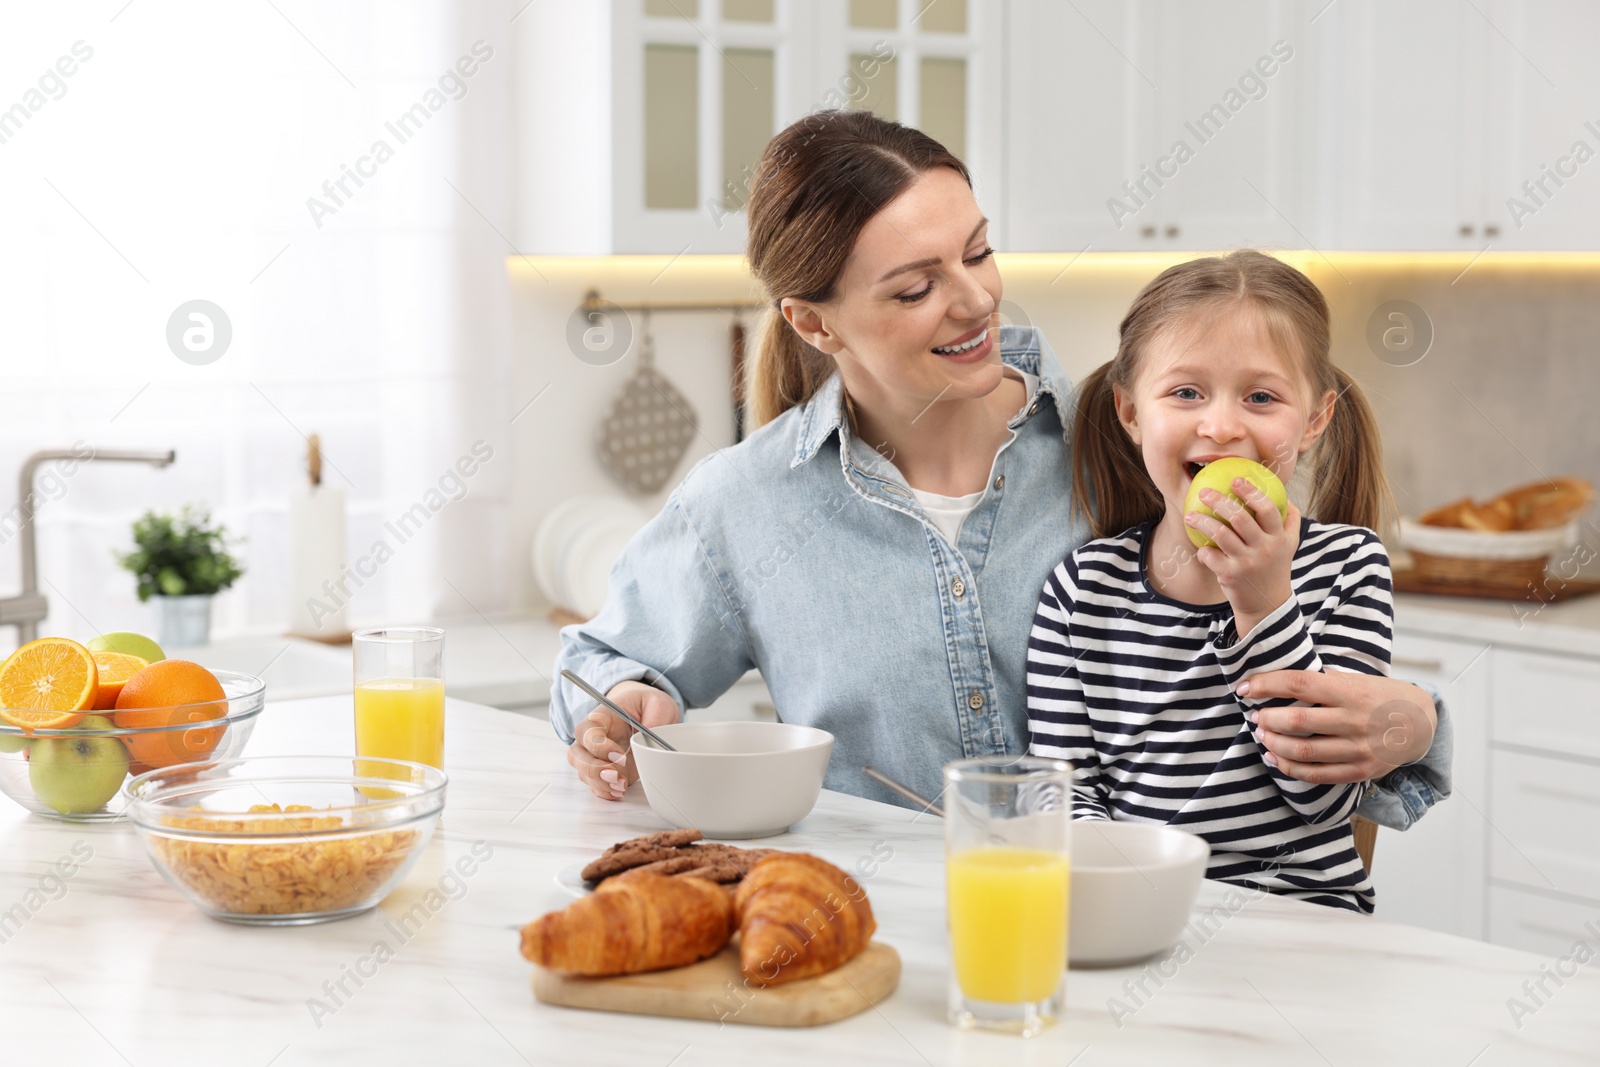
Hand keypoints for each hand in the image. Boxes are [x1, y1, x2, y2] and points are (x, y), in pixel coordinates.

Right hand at [564, 680, 681, 800]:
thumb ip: (657, 715)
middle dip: (594, 770)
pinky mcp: (604, 772)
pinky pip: (594, 785)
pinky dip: (605, 792)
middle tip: (616, 776)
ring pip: (583, 773)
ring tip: (621, 786)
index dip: (598, 746)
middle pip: (576, 756)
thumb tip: (653, 737)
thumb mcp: (658, 702)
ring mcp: (595, 757)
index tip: (619, 755)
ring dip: (600, 783)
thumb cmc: (646, 706)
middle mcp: (591, 738)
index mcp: (602, 717)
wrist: (646, 715)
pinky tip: (618, 792)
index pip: (587, 731)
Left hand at [1186, 480, 1298, 635]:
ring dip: (1202, 522)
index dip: (1251, 492)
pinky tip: (1200, 548)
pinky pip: (1210, 556)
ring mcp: (1247, 563)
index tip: (1236, 480)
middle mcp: (1264, 549)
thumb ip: (1289, 520)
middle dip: (1219, 501)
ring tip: (1190, 515)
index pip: (1267, 509)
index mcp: (1278, 538)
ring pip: (1221, 535)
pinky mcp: (1230, 576)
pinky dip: (1203, 551)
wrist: (1267, 604)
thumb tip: (1284, 494)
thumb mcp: (1289, 545)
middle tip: (1204, 492)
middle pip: (1240, 518)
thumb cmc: (1275, 567)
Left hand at [1237, 670, 1436, 784]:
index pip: (1299, 684)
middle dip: (1267, 719)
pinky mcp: (1360, 771)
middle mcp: (1354, 721)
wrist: (1421, 724)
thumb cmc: (1380, 696)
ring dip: (1273, 744)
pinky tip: (1274, 758)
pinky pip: (1316, 774)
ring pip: (1302, 751)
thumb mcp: (1356, 679)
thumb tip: (1277, 679)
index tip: (1246, 687)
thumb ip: (1322, 681)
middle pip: (1296, 721)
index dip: (1267, 685)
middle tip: (1256, 716)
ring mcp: (1358, 749)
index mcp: (1351, 691)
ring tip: (1262, 735)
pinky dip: (1289, 768)